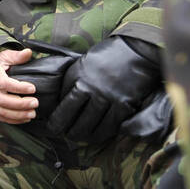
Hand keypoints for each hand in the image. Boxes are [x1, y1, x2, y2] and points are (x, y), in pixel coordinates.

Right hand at [0, 46, 39, 124]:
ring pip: (0, 111)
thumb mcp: (4, 55)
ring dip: (17, 114)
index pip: (4, 83)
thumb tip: (28, 52)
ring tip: (32, 113)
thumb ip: (17, 56)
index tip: (32, 88)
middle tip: (35, 103)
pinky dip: (12, 120)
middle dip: (20, 104)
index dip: (19, 88)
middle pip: (2, 100)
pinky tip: (24, 118)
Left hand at [46, 36, 162, 143]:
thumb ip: (72, 81)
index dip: (57, 120)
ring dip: (84, 135)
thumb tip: (61, 101)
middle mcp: (92, 89)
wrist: (136, 50)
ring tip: (79, 138)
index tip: (53, 126)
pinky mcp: (124, 105)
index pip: (63, 105)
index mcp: (78, 77)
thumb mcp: (82, 63)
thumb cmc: (107, 56)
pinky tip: (98, 135)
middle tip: (65, 135)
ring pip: (92, 126)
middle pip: (75, 119)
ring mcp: (109, 98)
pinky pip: (111, 126)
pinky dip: (103, 133)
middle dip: (68, 131)